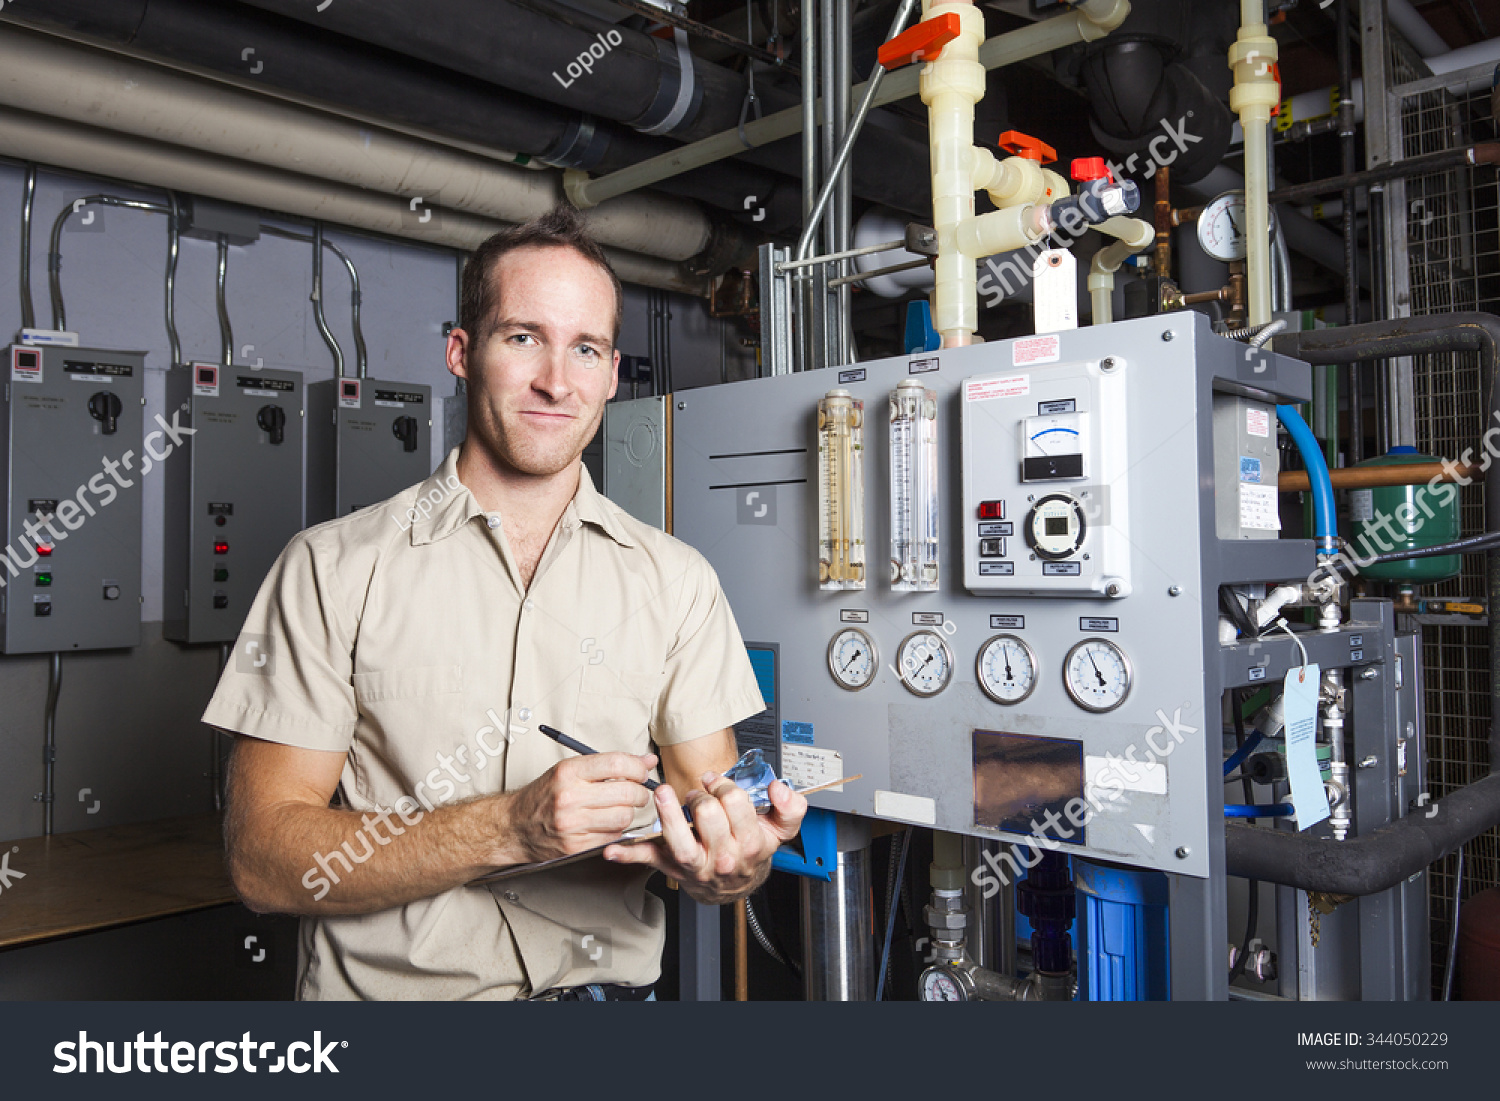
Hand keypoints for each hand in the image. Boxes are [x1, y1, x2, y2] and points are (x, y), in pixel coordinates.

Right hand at [502, 752, 655, 863]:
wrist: (515, 826)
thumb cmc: (545, 795)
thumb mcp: (570, 769)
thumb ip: (609, 764)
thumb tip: (648, 761)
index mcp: (568, 772)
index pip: (617, 764)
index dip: (638, 768)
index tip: (642, 771)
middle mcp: (569, 797)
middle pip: (626, 793)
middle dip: (640, 793)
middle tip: (637, 792)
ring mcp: (572, 824)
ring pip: (623, 817)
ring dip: (628, 813)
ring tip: (618, 808)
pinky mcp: (576, 846)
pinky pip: (613, 836)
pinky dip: (616, 830)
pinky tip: (605, 823)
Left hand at [602, 772, 807, 903]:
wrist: (735, 885)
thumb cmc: (751, 850)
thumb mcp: (779, 831)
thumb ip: (791, 808)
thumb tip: (780, 788)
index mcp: (749, 844)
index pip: (735, 802)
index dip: (724, 785)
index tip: (717, 783)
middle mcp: (722, 857)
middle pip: (708, 813)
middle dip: (702, 795)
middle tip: (700, 795)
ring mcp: (695, 865)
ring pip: (679, 840)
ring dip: (667, 814)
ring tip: (663, 795)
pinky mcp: (672, 869)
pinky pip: (649, 862)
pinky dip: (629, 855)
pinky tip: (613, 848)